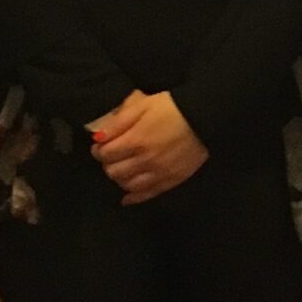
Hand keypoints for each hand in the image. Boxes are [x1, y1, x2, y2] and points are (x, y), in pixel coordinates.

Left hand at [90, 90, 206, 204]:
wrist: (204, 118)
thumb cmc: (172, 107)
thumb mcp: (143, 105)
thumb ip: (119, 121)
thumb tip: (98, 137)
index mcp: (136, 140)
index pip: (106, 154)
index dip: (98, 150)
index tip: (100, 146)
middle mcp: (145, 161)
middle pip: (114, 172)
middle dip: (108, 164)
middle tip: (111, 156)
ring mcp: (159, 173)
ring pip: (128, 185)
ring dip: (120, 178)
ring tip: (122, 169)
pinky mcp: (171, 180)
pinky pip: (148, 194)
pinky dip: (134, 197)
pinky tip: (126, 197)